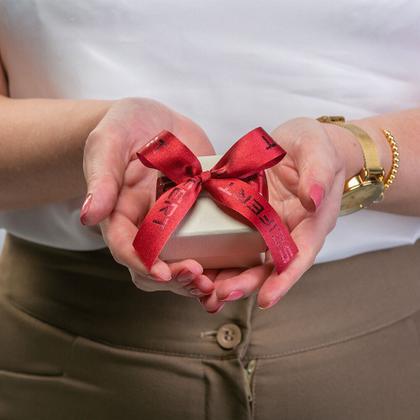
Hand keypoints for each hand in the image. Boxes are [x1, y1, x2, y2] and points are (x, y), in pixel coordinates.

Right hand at [81, 97, 214, 297]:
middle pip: (156, 265)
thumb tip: (88, 214)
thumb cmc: (124, 128)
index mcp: (120, 214)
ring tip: (217, 285)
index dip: (143, 264)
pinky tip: (238, 266)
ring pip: (183, 263)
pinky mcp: (201, 216)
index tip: (163, 273)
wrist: (156, 122)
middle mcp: (148, 226)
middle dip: (177, 279)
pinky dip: (222, 261)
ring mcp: (176, 224)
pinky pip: (210, 244)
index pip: (126, 247)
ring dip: (200, 280)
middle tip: (200, 280)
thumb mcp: (109, 143)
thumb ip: (101, 177)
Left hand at [200, 117, 363, 311]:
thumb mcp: (319, 151)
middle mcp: (288, 231)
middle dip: (246, 283)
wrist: (300, 144)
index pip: (300, 255)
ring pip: (249, 259)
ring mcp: (266, 227)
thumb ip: (318, 172)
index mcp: (312, 221)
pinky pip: (233, 239)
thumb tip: (314, 197)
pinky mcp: (248, 218)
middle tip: (221, 295)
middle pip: (270, 266)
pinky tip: (199, 264)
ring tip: (205, 291)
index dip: (284, 279)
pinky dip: (219, 255)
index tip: (267, 299)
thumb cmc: (316, 146)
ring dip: (228, 276)